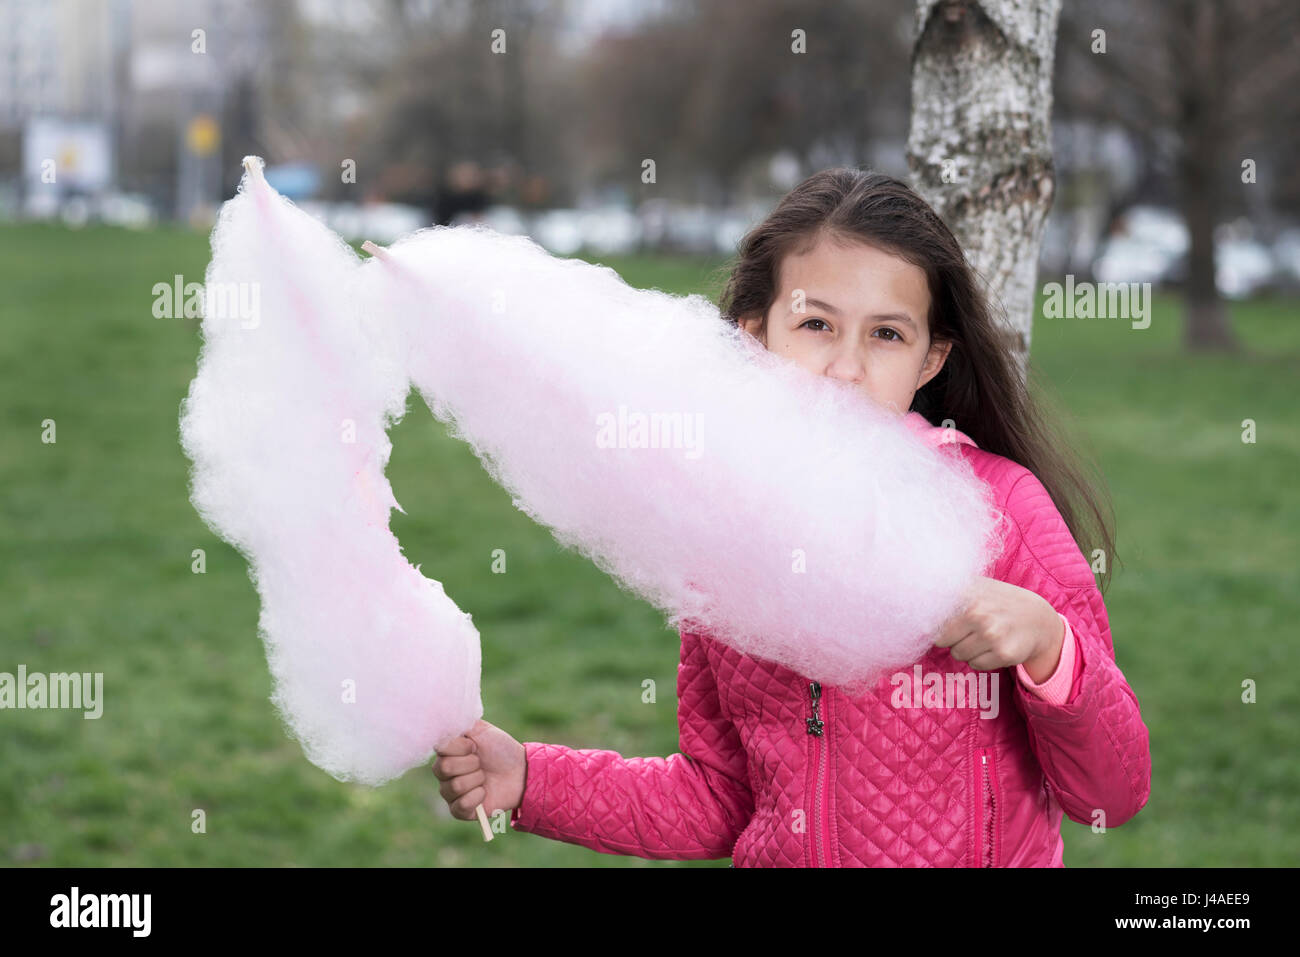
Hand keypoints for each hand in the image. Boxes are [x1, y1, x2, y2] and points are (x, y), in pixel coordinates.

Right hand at [431, 719, 526, 820]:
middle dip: (471, 763)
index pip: (440, 749)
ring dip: (477, 779)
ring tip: (485, 777)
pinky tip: (484, 793)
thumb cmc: (500, 749)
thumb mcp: (482, 730)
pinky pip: (460, 806)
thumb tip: (442, 720)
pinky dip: (477, 797)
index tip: (475, 746)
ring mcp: (450, 792)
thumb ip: (460, 725)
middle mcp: (444, 773)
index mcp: (447, 753)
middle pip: (444, 768)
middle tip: (481, 763)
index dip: (461, 747)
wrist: (520, 771)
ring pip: (455, 786)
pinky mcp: (460, 810)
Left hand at [932, 576, 1064, 679]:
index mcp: (966, 594)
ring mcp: (992, 634)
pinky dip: (982, 659)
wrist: (1038, 618)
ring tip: (985, 636)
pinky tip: (995, 646)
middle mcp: (978, 612)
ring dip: (967, 649)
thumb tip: (910, 597)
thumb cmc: (997, 601)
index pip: (930, 619)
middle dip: (952, 638)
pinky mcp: (1004, 653)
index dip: (929, 625)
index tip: (933, 625)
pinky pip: (976, 665)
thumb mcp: (974, 587)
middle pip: (941, 640)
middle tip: (969, 628)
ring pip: (958, 654)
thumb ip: (944, 592)